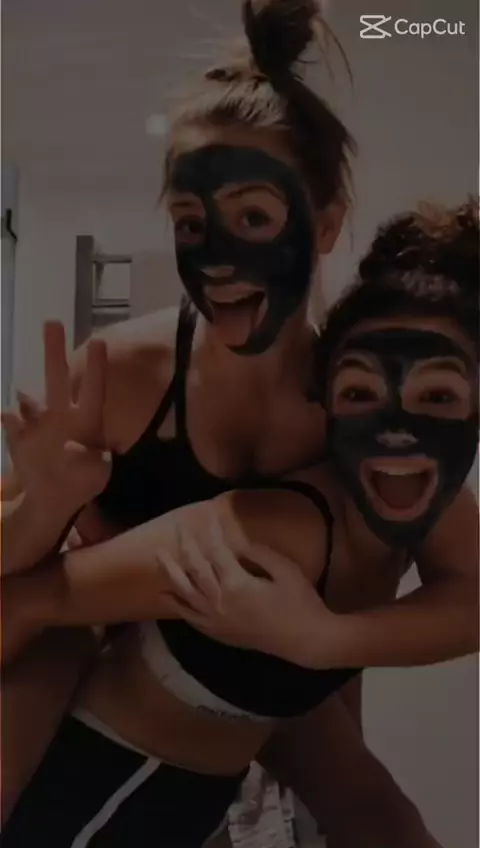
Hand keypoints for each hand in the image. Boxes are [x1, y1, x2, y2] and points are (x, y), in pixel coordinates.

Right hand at [1, 322, 110, 520]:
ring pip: (28, 400)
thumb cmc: (83, 481)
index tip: (98, 340)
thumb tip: (68, 445)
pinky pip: (10, 421)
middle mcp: (62, 415)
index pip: (94, 389)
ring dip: (27, 400)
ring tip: (25, 399)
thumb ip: (90, 462)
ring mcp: (37, 424)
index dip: (96, 367)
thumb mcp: (96, 476)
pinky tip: (12, 421)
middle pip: (58, 377)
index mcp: (87, 420)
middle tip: (53, 321)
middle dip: (54, 350)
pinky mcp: (18, 437)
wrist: (53, 499)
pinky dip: (11, 421)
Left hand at [159, 514, 337, 666]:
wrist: (304, 641)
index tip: (208, 515)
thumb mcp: (285, 569)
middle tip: (179, 528)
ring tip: (159, 556)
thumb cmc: (300, 602)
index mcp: (237, 583)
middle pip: (195, 568)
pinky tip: (165, 594)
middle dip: (186, 545)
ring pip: (184, 592)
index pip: (216, 550)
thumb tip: (237, 543)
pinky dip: (176, 604)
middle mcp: (219, 601)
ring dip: (170, 572)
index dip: (211, 531)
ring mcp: (215, 619)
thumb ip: (259, 553)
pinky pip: (189, 616)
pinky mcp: (217, 633)